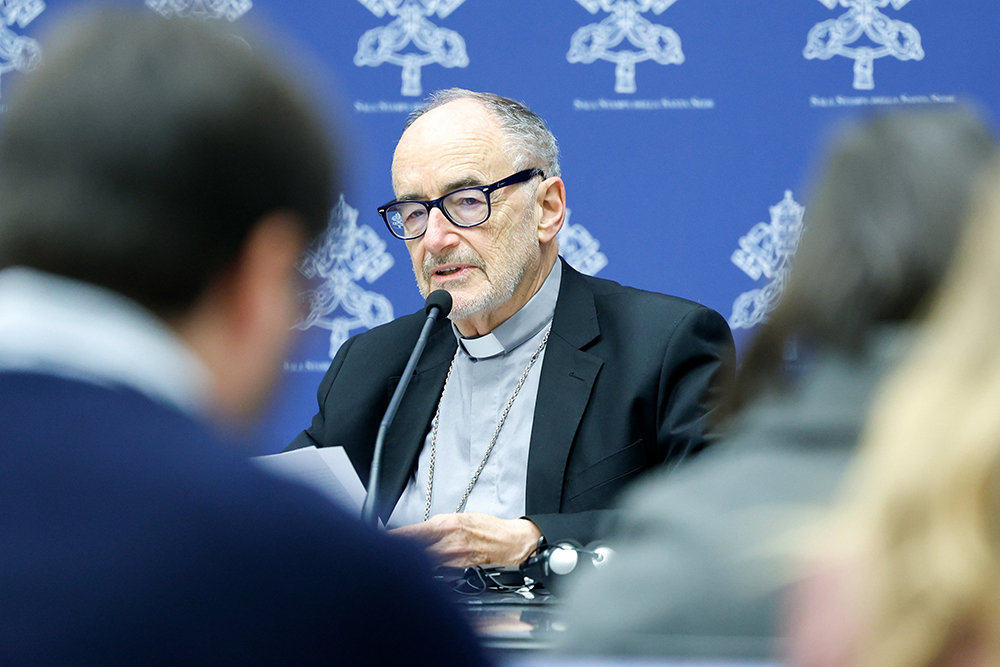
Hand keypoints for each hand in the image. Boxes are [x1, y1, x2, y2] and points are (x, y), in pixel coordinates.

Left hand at [390, 513, 542, 567]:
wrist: (508, 542)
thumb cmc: (485, 528)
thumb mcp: (457, 518)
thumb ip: (435, 527)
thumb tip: (414, 534)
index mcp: (446, 525)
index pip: (411, 533)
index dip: (391, 539)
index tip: (376, 541)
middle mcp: (448, 543)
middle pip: (413, 551)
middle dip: (396, 554)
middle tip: (380, 555)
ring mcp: (453, 560)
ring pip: (422, 564)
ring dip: (409, 565)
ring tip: (396, 565)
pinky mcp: (458, 571)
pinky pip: (436, 573)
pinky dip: (426, 573)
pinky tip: (417, 574)